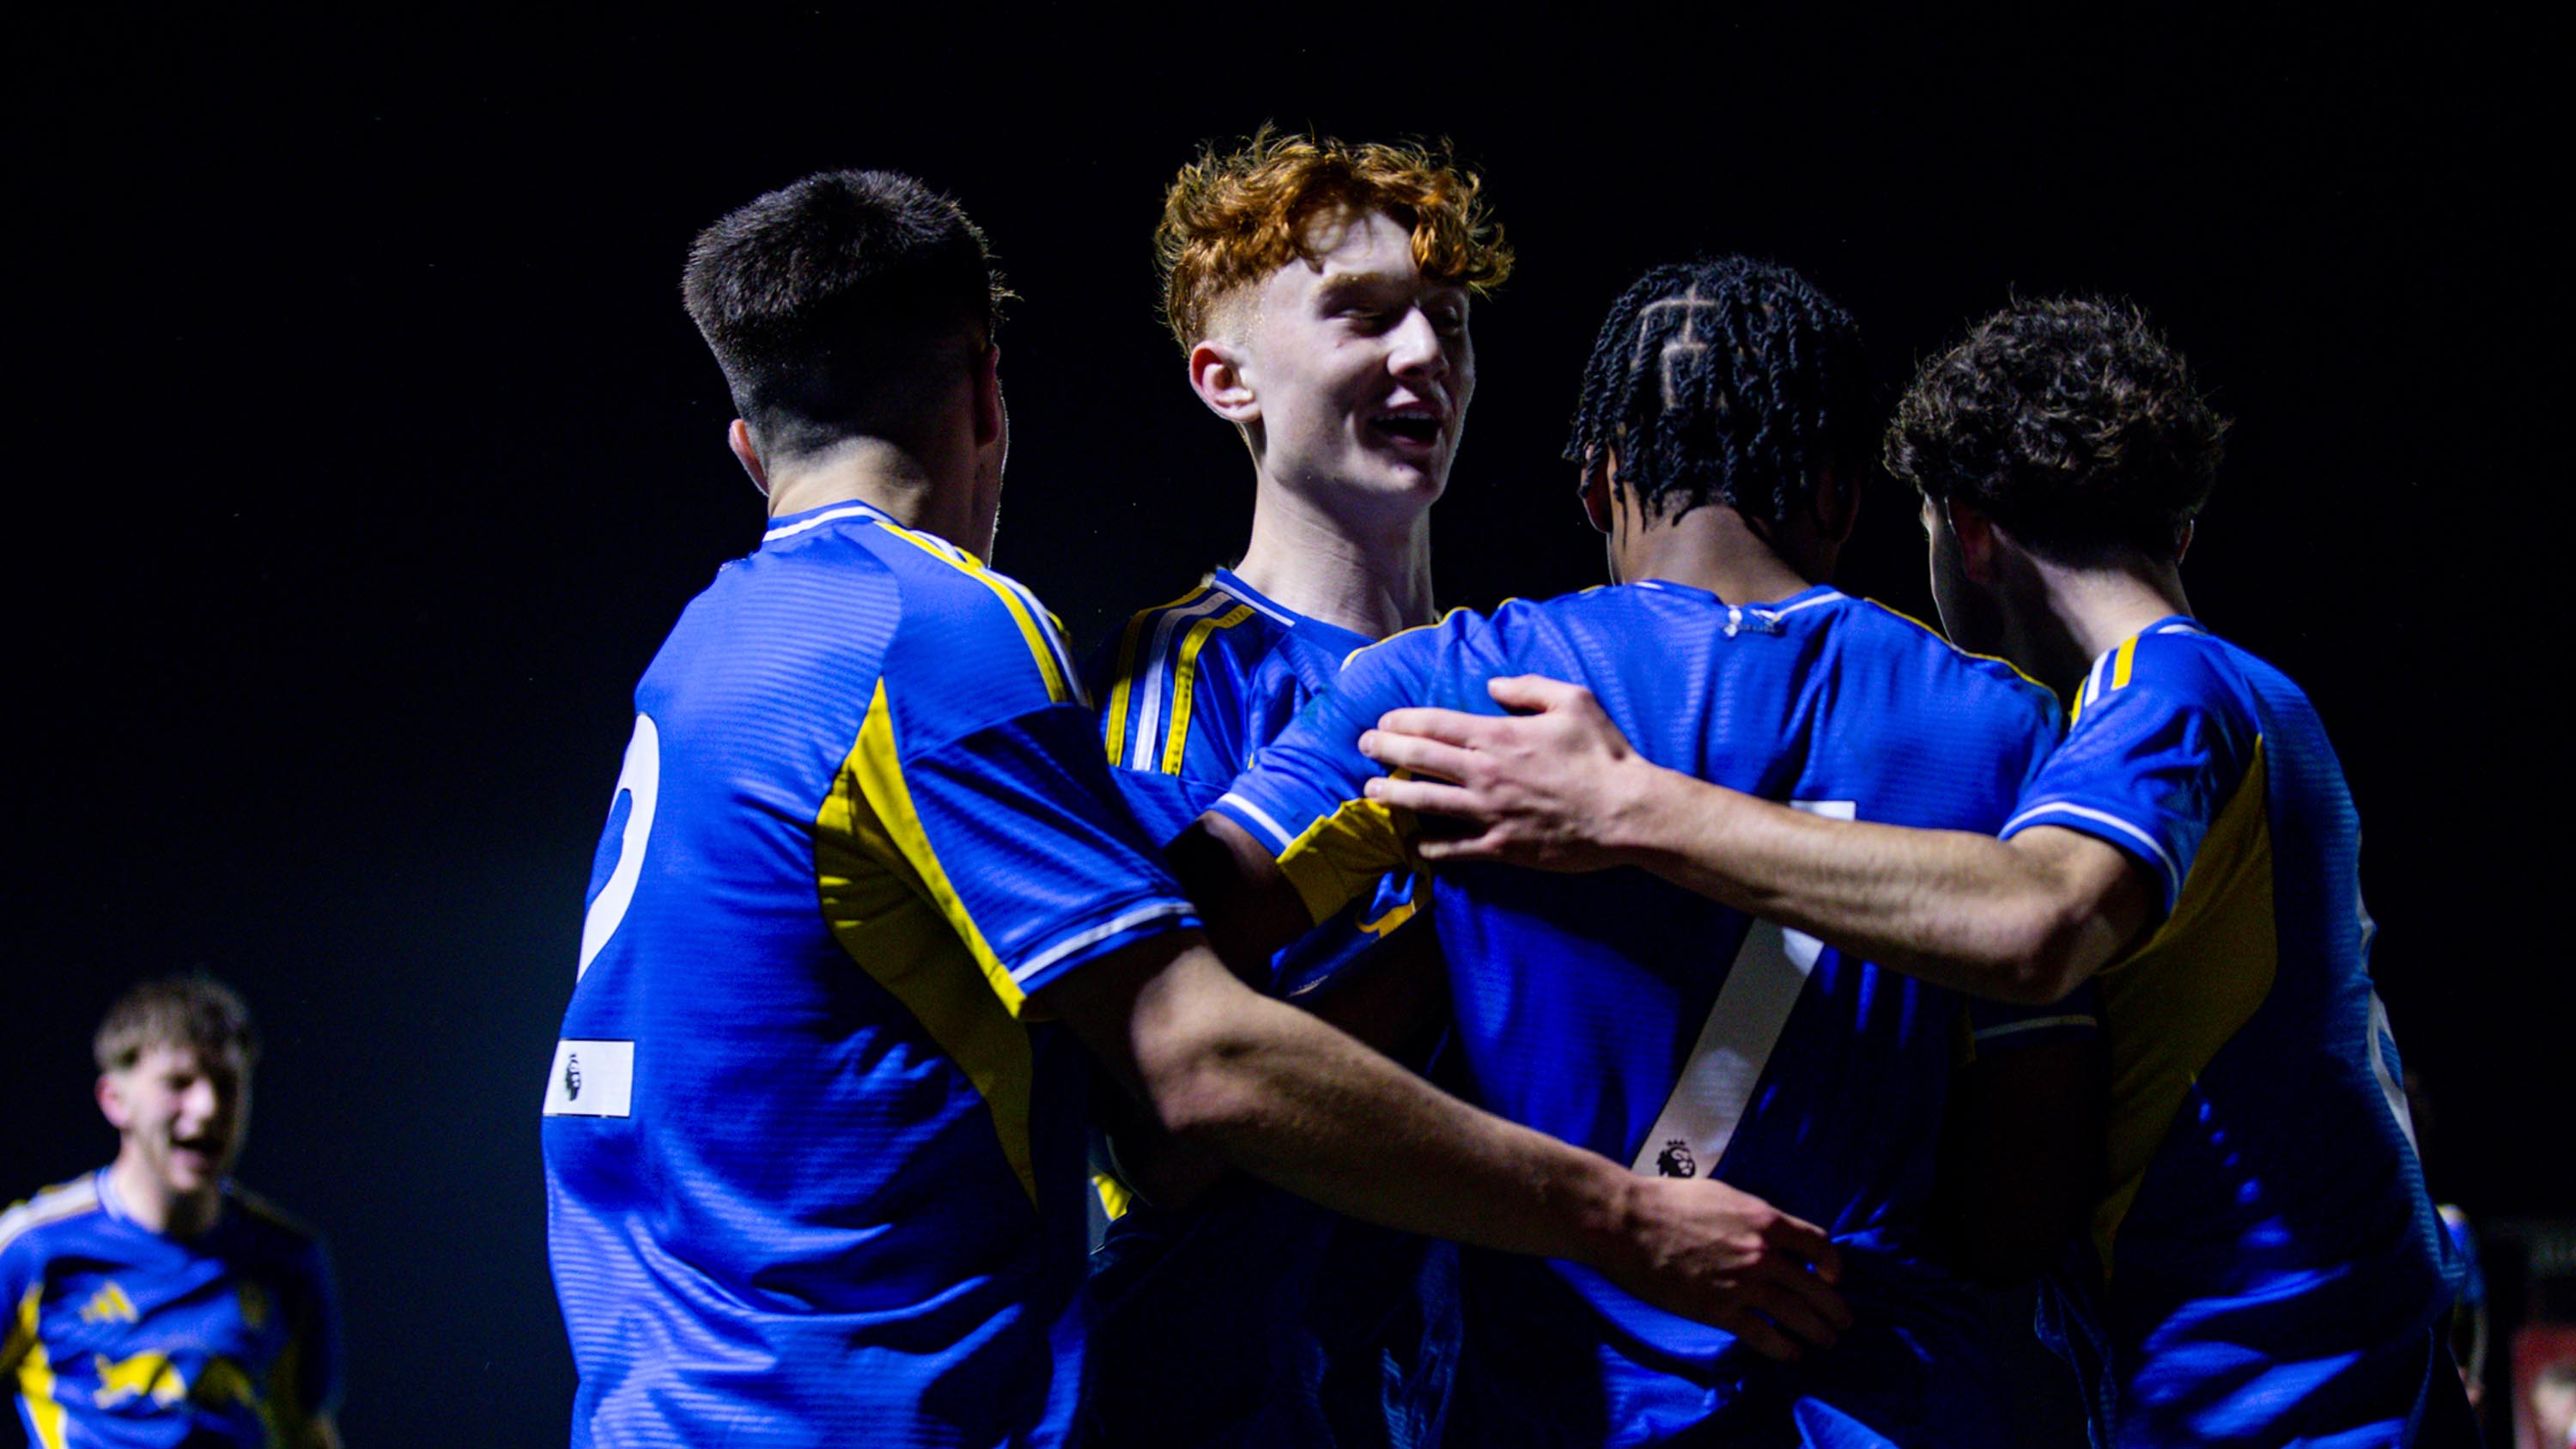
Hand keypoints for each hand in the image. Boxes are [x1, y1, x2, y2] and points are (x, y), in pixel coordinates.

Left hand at [1358, 676, 1660, 869]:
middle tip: (1363, 748)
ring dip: (1393, 796)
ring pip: (1425, 804)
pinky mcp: (1501, 847)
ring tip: (1370, 791)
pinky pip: (1455, 847)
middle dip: (1383, 751)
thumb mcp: (1573, 700)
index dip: (1401, 722)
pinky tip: (1413, 842)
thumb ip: (1528, 687)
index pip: (1434, 724)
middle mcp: (1485, 773)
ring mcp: (1489, 813)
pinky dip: (1429, 845)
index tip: (1382, 722)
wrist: (1627, 812)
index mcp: (1499, 736)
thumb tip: (1492, 685)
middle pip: (1419, 760)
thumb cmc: (1603, 754)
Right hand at [1610, 1175, 1850, 1361]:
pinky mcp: (1719, 1311)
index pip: (1819, 1245)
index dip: (1833, 1264)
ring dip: (1817, 1331)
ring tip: (1827, 1341)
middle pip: (1814, 1287)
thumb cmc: (1668, 1202)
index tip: (1834, 1277)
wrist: (1628, 1223)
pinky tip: (1792, 1354)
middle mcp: (1762, 1254)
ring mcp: (1743, 1284)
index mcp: (1765, 1220)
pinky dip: (1783, 1348)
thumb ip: (1753, 1218)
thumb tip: (1772, 1234)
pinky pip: (1763, 1335)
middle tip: (1843, 1320)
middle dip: (1834, 1308)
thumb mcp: (1723, 1197)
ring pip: (1796, 1315)